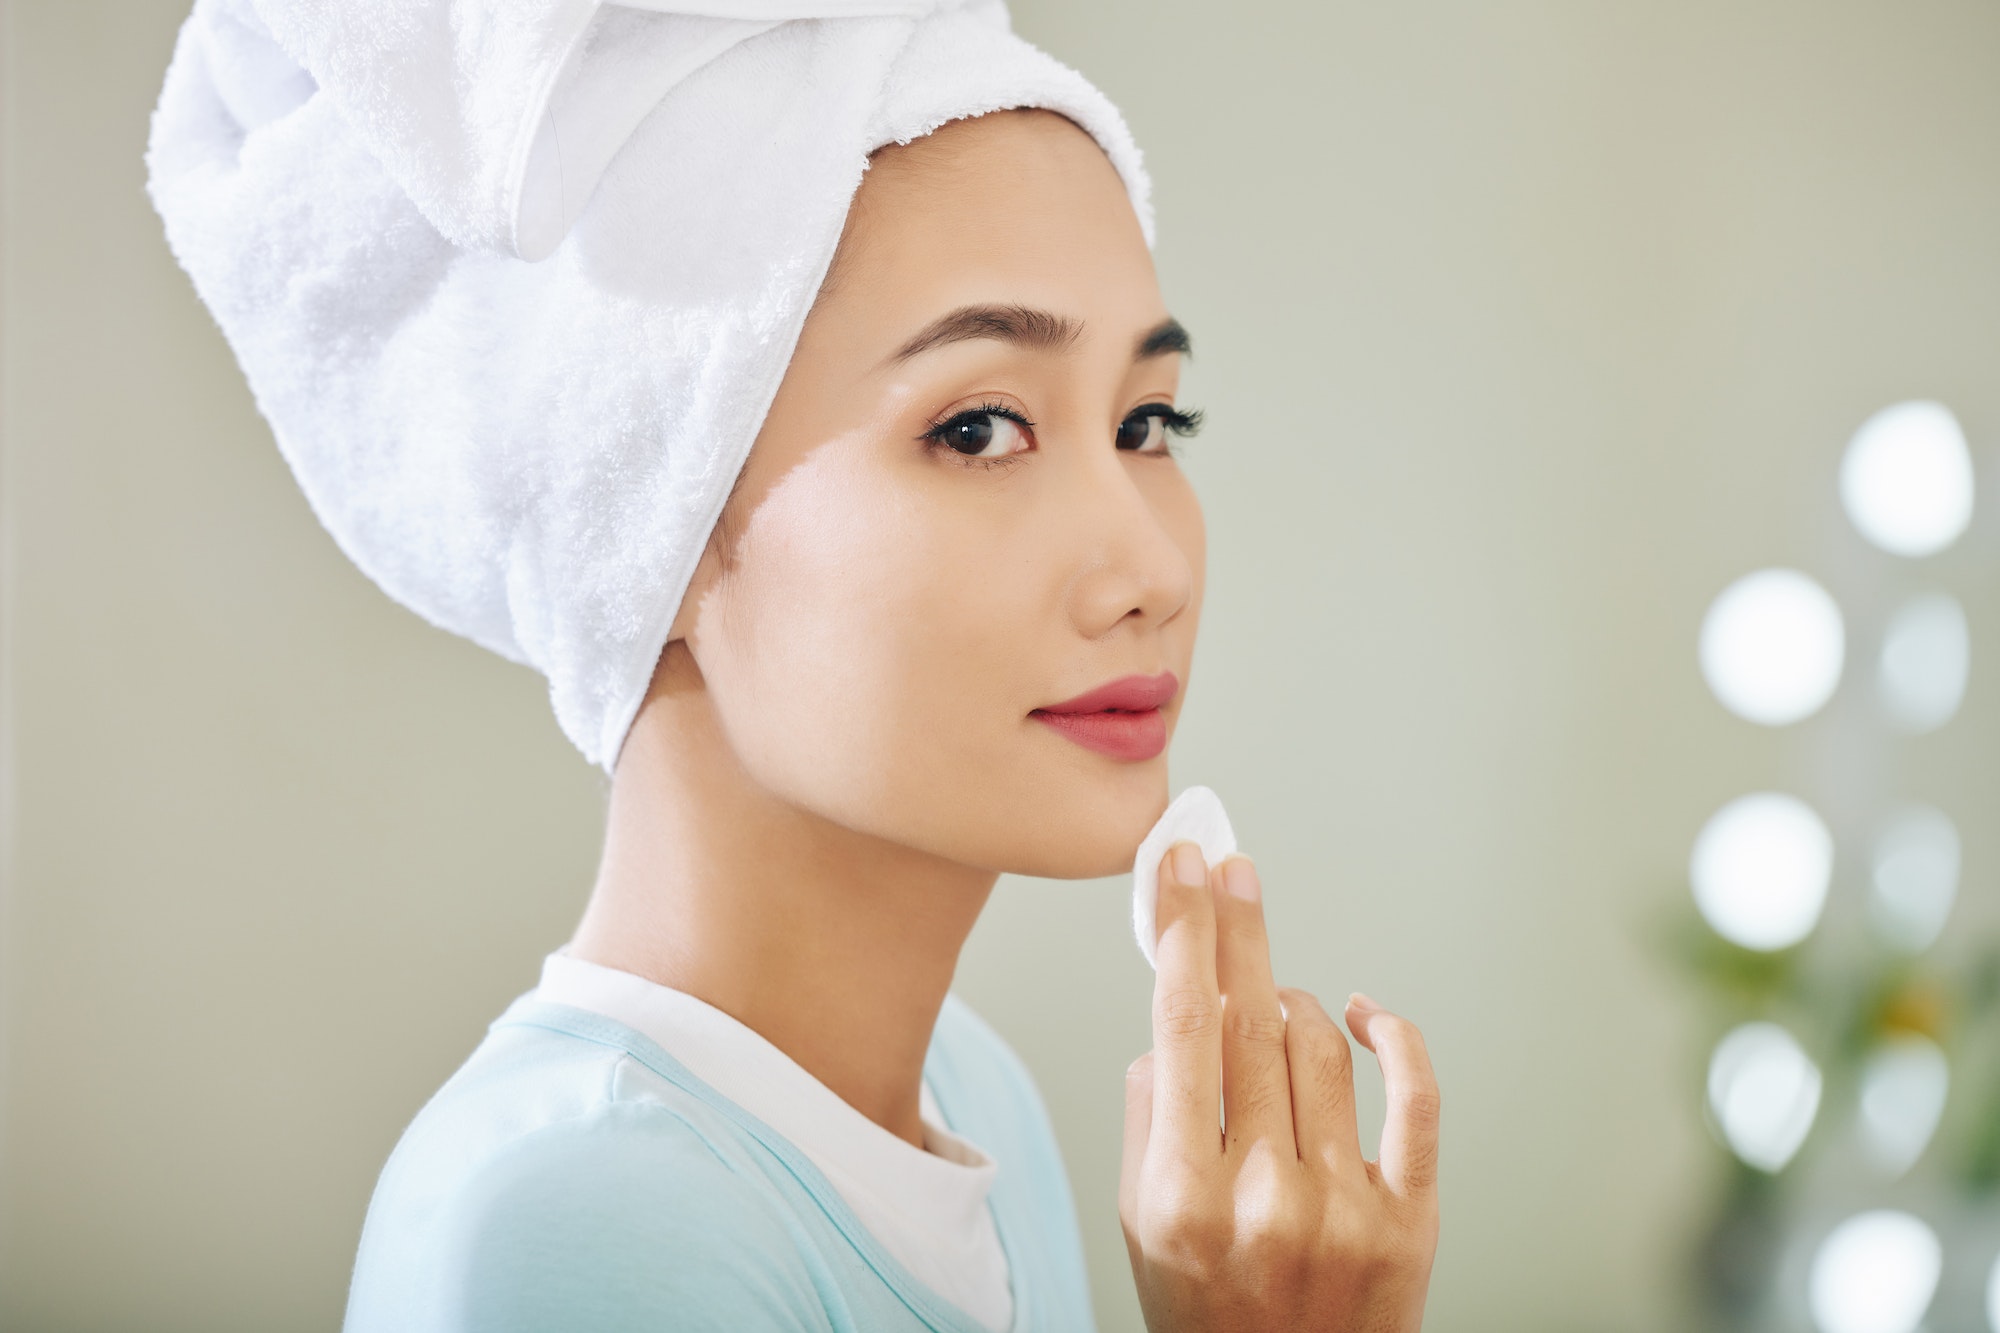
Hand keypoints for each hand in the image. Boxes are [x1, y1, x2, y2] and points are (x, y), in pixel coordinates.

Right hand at [1118, 843, 1439, 1331]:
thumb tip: (1174, 1019)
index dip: (1180, 933)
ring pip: (1321, 1048)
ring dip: (1293, 1000)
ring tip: (1270, 998)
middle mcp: (1265, 1197)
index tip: (1179, 871)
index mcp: (1184, 1195)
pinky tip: (1364, 1014)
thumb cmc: (1207, 1314)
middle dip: (1235, 931)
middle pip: (1250, 1020)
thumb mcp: (1139, 1225)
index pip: (1180, 1027)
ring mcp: (1345, 1207)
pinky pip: (1414, 1099)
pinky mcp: (1411, 1219)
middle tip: (1229, 867)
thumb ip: (1148, 1119)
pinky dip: (1393, 1040)